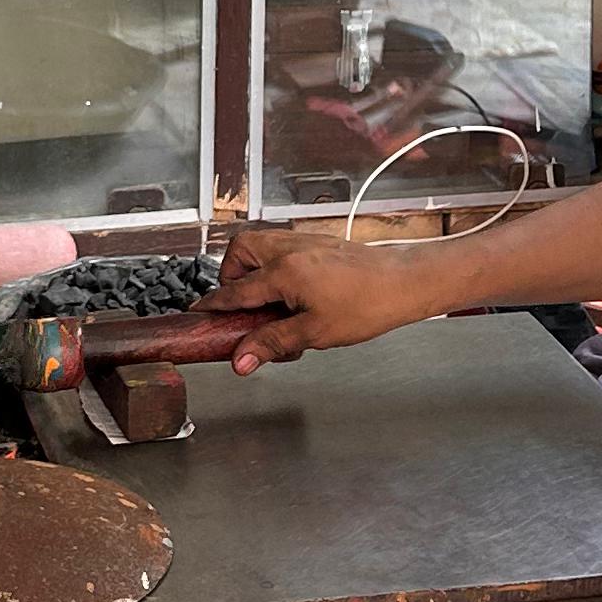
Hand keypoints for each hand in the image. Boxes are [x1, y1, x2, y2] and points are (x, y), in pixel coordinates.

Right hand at [207, 225, 424, 370]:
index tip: (198, 315)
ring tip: (267, 298)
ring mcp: (304, 241)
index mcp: (283, 272)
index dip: (213, 306)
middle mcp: (289, 249)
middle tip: (242, 303)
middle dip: (232, 275)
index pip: (235, 291)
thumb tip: (241, 360)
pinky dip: (275, 263)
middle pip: (240, 251)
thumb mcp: (315, 334)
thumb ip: (272, 343)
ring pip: (260, 243)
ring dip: (253, 267)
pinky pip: (282, 245)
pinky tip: (293, 290)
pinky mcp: (318, 241)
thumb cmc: (367, 306)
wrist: (403, 283)